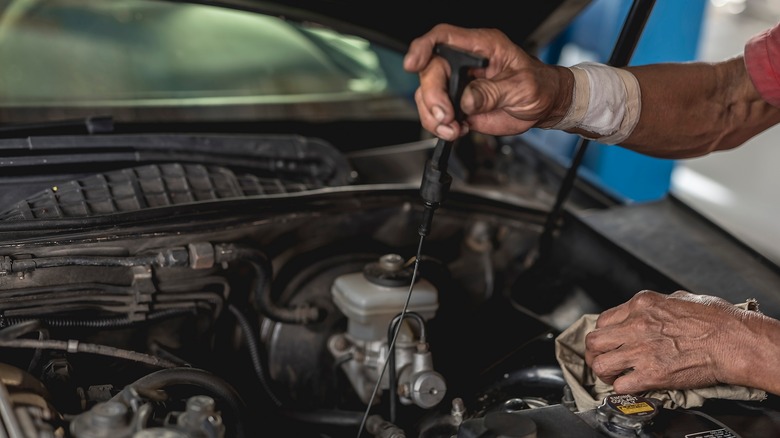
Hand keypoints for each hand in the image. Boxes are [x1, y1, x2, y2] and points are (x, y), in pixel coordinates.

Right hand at [403, 24, 572, 140]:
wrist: (543, 106)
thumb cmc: (538, 86)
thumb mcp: (522, 87)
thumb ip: (493, 92)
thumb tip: (466, 100)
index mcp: (480, 46)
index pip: (443, 37)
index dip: (423, 47)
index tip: (414, 64)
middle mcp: (464, 63)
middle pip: (430, 71)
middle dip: (433, 96)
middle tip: (447, 116)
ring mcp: (457, 86)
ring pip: (427, 96)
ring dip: (434, 117)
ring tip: (454, 128)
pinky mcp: (457, 106)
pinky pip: (435, 116)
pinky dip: (440, 127)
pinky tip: (456, 131)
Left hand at [584, 290, 764, 393]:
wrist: (734, 341)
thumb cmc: (717, 320)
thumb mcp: (680, 298)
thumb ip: (657, 305)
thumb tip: (651, 311)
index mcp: (641, 304)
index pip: (603, 320)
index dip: (604, 334)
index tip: (609, 342)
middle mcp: (636, 325)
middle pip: (594, 341)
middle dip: (596, 353)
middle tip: (604, 360)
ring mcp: (641, 350)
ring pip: (600, 364)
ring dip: (604, 372)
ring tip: (613, 375)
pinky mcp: (652, 374)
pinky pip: (620, 385)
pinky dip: (622, 388)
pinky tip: (630, 385)